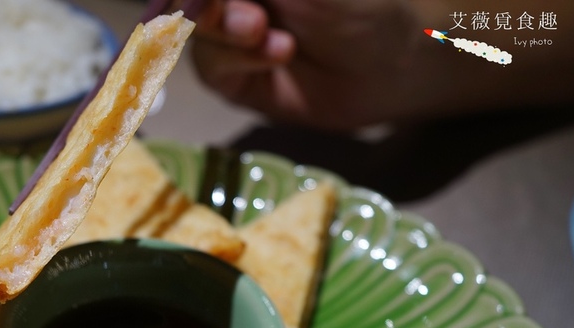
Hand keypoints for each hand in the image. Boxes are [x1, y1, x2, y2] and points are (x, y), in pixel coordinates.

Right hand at [192, 0, 423, 129]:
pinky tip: (277, 53)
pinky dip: (238, 58)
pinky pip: (208, 64)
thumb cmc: (358, 6)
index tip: (196, 0)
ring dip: (226, 30)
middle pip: (185, 0)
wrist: (388, 71)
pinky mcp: (229, 74)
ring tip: (267, 34)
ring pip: (191, 27)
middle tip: (250, 20)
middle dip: (208, 5)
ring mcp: (225, 30)